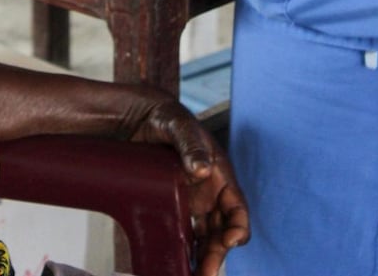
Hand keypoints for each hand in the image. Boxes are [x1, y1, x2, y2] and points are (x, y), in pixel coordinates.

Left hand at [125, 97, 249, 275]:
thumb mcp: (179, 125)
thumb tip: (201, 169)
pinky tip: (177, 264)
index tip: (229, 241)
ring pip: (204, 240)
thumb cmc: (166, 118)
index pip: (238, 210)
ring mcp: (192, 203)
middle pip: (222, 233)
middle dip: (218, 256)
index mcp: (220, 176)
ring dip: (202, 260)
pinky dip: (184, 252)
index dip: (238, 228)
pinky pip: (184, 235)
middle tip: (206, 275)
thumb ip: (191, 143)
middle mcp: (209, 194)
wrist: (139, 119)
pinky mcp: (173, 208)